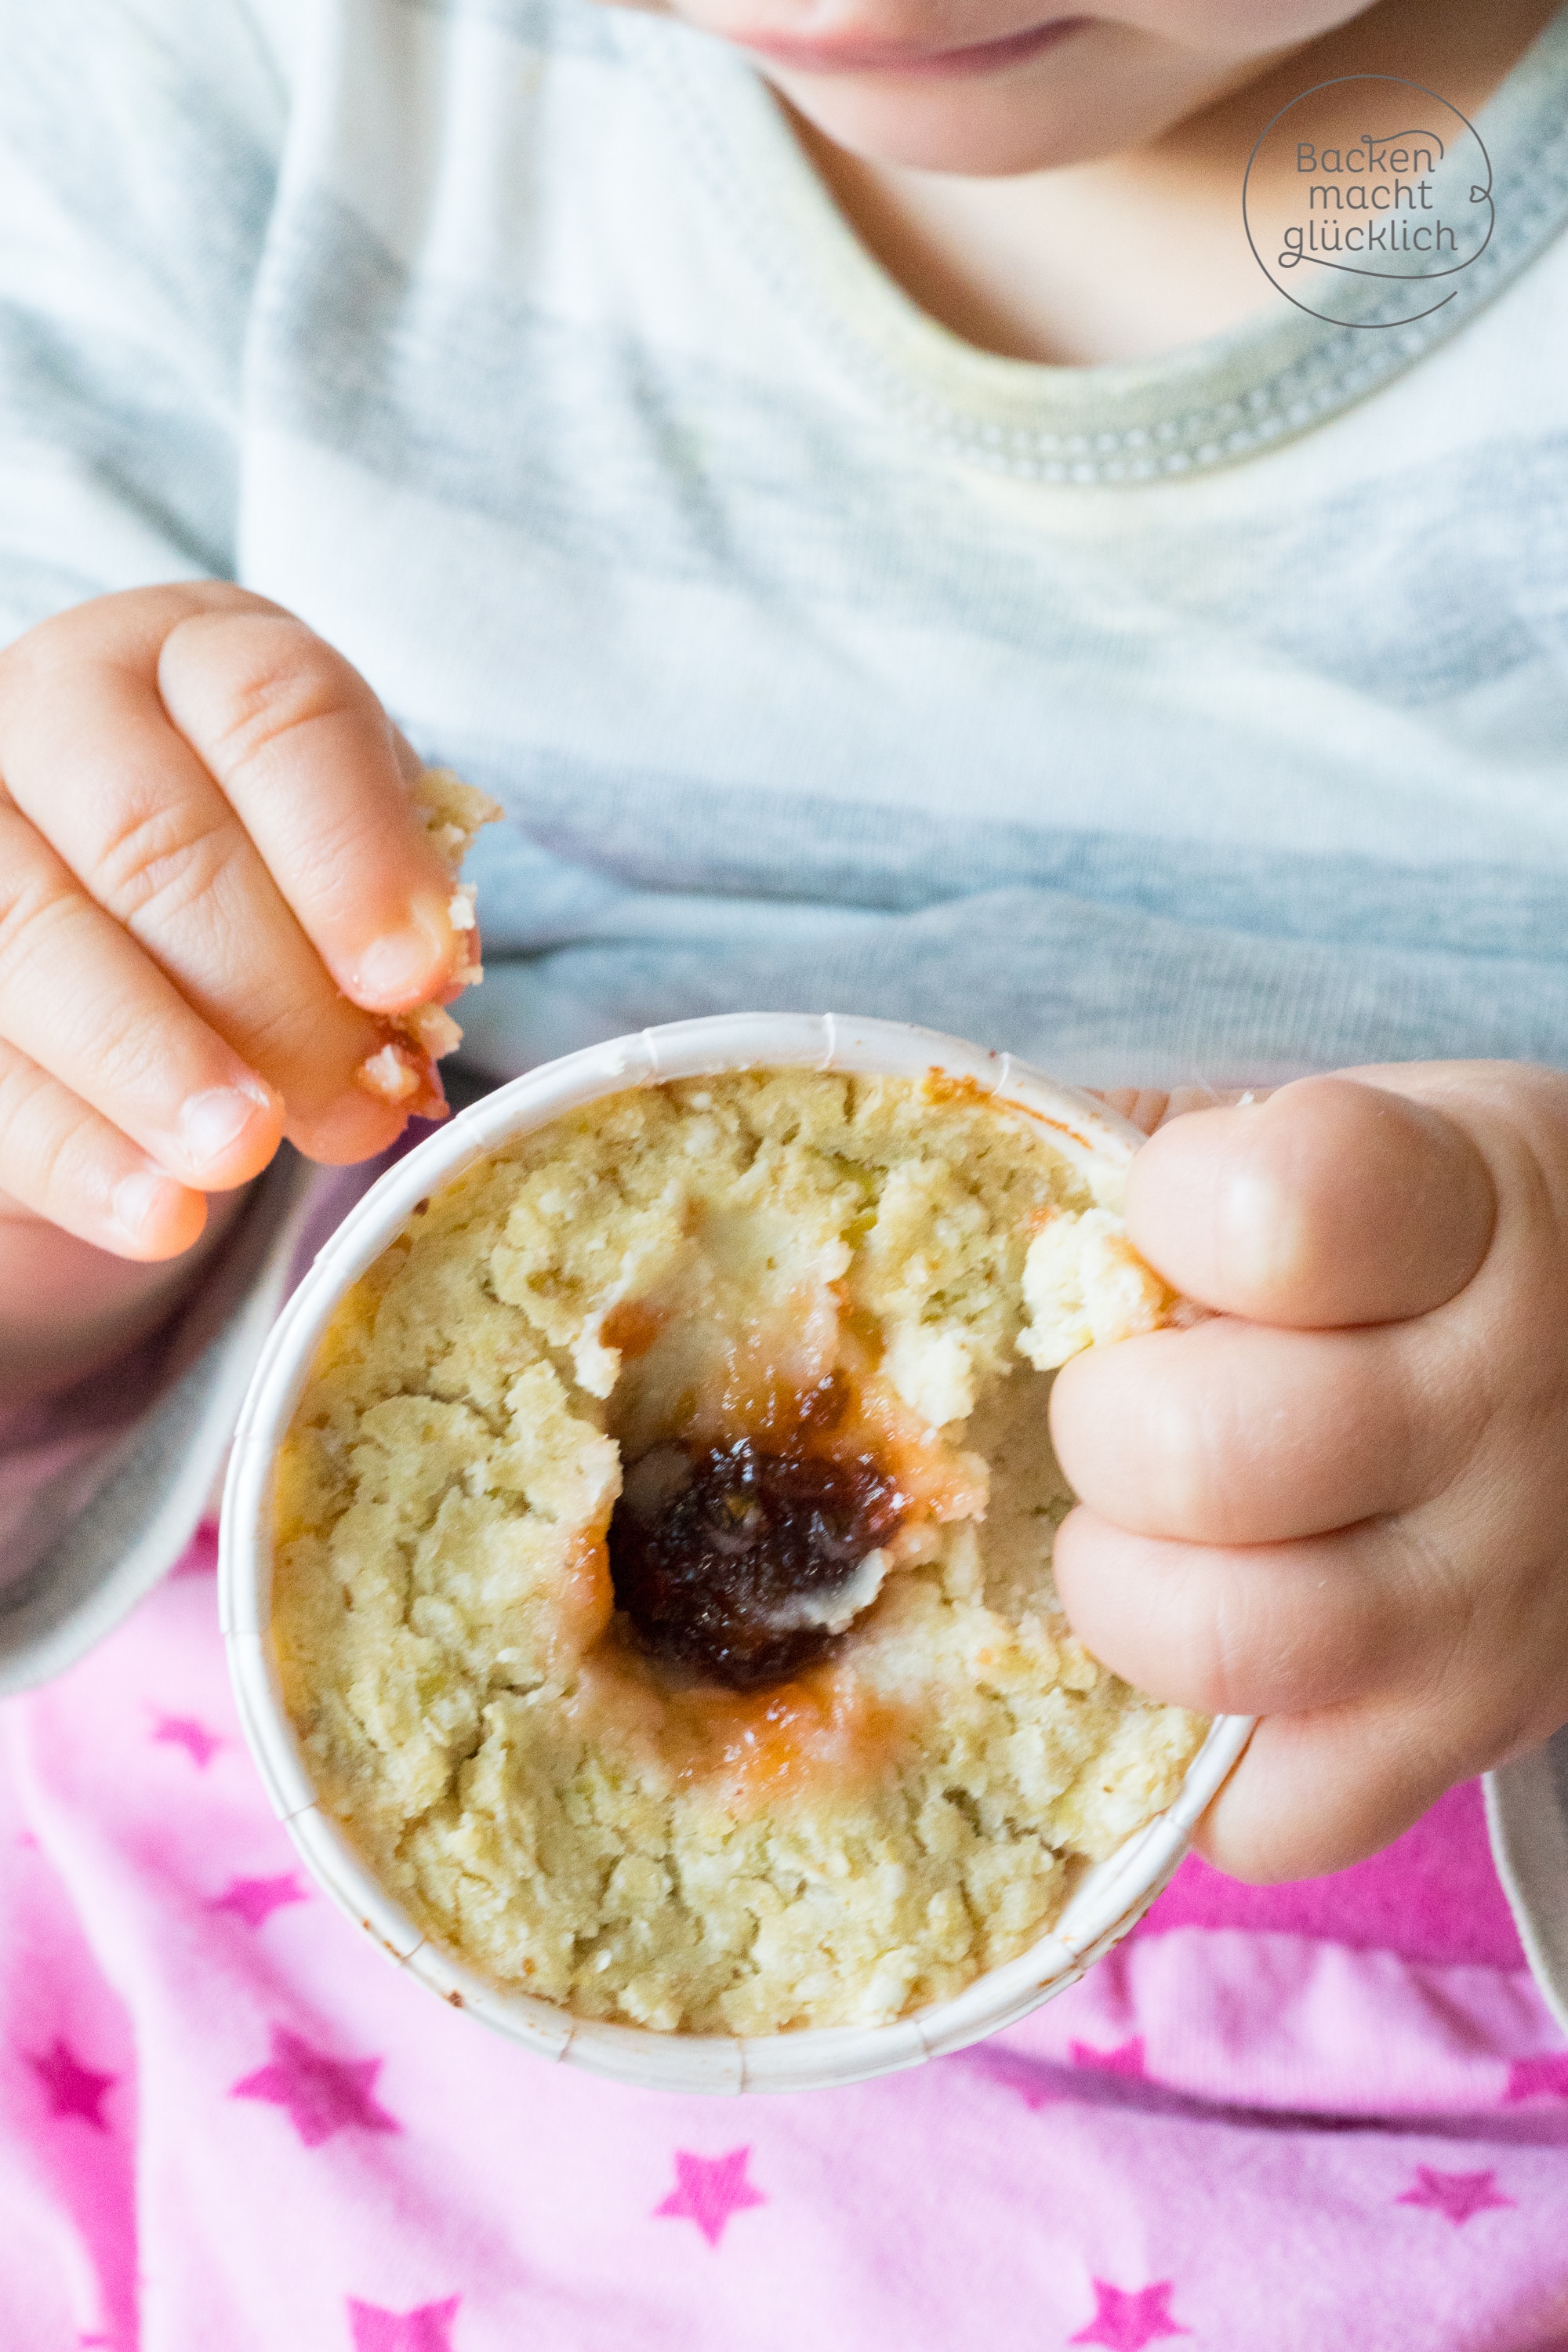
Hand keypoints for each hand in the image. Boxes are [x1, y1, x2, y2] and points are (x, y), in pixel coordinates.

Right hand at [0, 583, 471, 1396]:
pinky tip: (158, 1214)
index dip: (352, 853)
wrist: (133, 904)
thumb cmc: (275, 861)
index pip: (275, 714)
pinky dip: (76, 1149)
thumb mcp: (353, 855)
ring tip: (242, 1158)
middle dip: (268, 988)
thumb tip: (420, 1000)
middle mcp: (55, 708)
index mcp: (195, 655)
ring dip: (150, 1062)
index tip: (417, 975)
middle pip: (153, 837)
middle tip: (356, 1106)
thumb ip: (388, 911)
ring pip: (32, 931)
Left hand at [1052, 1064, 1567, 1880]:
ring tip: (1152, 1535)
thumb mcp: (1369, 1143)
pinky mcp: (1470, 1735)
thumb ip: (1192, 1154)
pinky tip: (1217, 1652)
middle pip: (1200, 1454)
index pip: (1280, 1212)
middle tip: (1131, 1404)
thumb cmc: (1447, 1239)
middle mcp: (1500, 1407)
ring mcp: (1496, 1595)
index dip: (1171, 1209)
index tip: (1172, 1220)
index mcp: (1468, 1212)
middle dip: (1105, 1422)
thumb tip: (995, 1199)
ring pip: (1223, 1636)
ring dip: (1125, 1587)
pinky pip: (1273, 1813)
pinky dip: (1197, 1761)